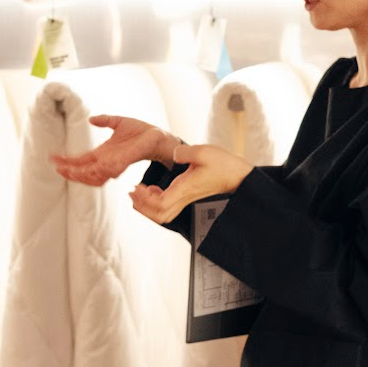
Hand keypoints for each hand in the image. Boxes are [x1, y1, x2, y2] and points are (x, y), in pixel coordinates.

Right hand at [51, 115, 172, 185]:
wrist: (158, 136)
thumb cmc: (140, 132)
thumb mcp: (118, 122)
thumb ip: (105, 120)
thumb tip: (91, 119)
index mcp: (103, 153)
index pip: (80, 160)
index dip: (66, 161)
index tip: (53, 158)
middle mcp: (107, 162)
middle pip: (83, 171)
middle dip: (69, 171)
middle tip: (56, 167)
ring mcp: (115, 164)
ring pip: (93, 176)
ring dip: (80, 175)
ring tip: (67, 171)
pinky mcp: (124, 162)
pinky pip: (108, 171)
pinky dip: (98, 172)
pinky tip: (87, 169)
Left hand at [129, 143, 253, 224]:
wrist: (235, 175)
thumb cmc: (222, 164)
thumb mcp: (204, 152)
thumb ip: (185, 152)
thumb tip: (173, 153)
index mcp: (184, 188)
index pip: (160, 203)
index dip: (145, 199)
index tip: (137, 186)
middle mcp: (184, 197)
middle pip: (159, 215)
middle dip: (142, 207)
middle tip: (131, 193)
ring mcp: (185, 199)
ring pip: (163, 215)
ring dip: (147, 207)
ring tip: (138, 193)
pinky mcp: (187, 197)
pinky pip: (167, 208)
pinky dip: (155, 203)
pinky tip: (152, 190)